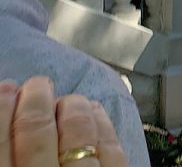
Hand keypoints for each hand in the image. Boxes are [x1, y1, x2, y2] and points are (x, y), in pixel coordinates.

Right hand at [0, 76, 126, 166]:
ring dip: (72, 107)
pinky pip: (112, 149)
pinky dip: (102, 125)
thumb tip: (10, 118)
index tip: (6, 88)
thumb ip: (7, 156)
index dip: (2, 109)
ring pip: (77, 132)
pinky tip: (96, 112)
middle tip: (37, 84)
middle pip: (36, 131)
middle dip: (36, 100)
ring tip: (69, 99)